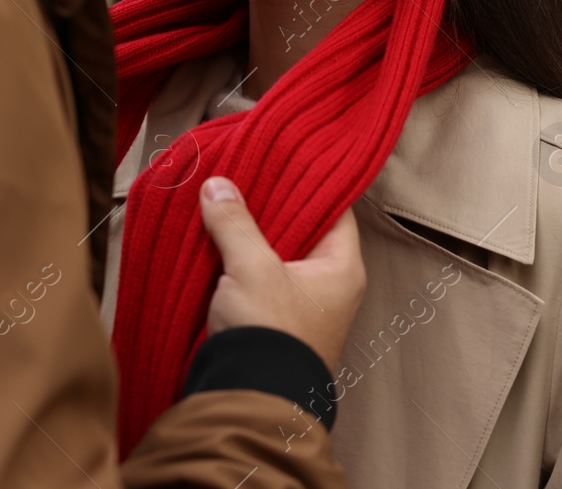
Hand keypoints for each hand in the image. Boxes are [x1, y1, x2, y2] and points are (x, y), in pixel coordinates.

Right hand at [198, 175, 365, 368]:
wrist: (251, 403)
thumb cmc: (270, 336)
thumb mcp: (252, 268)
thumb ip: (236, 223)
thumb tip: (218, 186)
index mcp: (343, 268)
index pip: (334, 208)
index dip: (308, 182)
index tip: (282, 159)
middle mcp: (330, 286)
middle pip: (304, 230)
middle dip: (272, 207)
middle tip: (246, 177)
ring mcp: (304, 306)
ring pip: (279, 255)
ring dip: (254, 235)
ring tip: (227, 202)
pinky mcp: (276, 321)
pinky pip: (262, 278)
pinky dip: (244, 261)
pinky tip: (220, 243)